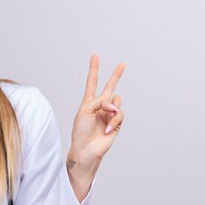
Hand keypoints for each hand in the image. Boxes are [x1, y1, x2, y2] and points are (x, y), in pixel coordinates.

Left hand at [69, 54, 125, 168]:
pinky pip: (120, 114)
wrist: (87, 148)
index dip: (94, 69)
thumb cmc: (81, 130)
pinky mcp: (117, 122)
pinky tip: (107, 128)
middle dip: (116, 75)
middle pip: (110, 87)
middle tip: (123, 64)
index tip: (95, 56)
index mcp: (89, 101)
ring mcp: (109, 113)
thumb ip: (99, 101)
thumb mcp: (85, 111)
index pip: (92, 82)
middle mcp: (100, 106)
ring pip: (117, 100)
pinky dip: (114, 119)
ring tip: (105, 116)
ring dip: (111, 107)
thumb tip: (114, 103)